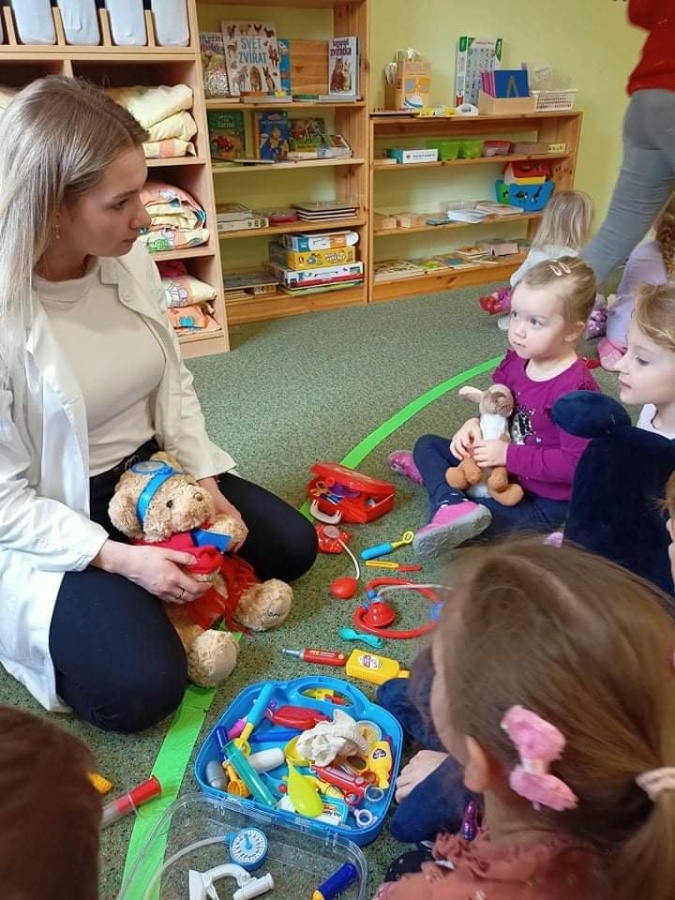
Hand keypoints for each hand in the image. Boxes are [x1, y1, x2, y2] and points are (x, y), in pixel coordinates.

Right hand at [92, 541, 208, 603]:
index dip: (204, 588)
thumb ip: (183, 557)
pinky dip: (179, 598)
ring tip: (195, 590)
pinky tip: (181, 591)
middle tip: (204, 588)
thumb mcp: (167, 552)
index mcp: (174, 577)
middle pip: (188, 597)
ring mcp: (161, 592)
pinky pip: (171, 600)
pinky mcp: (155, 593)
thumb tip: (196, 561)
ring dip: (190, 597)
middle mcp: (168, 588)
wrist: (128, 563)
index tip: (209, 584)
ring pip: (180, 600)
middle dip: (199, 594)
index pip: (194, 588)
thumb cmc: (146, 555)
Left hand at [198, 476, 248, 550]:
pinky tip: (217, 537)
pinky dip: (226, 534)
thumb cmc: (212, 496)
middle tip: (226, 550)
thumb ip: (210, 516)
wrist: (208, 487)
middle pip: (240, 533)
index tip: (234, 549)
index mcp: (234, 515)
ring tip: (222, 546)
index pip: (244, 530)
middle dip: (234, 543)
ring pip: (235, 530)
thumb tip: (209, 525)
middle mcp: (235, 516)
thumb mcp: (211, 507)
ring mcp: (231, 516)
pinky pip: (230, 527)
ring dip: (230, 539)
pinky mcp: (226, 516)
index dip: (241, 542)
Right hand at [394, 750, 449, 802]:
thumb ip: (423, 801)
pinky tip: (423, 768)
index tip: (405, 801)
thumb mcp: (436, 801)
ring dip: (409, 775)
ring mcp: (418, 761)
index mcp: (417, 785)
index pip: (399, 792)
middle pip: (399, 780)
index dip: (400, 798)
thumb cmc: (452, 789)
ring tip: (417, 779)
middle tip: (410, 791)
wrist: (463, 770)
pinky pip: (413, 760)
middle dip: (403, 787)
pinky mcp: (423, 753)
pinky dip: (415, 765)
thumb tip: (416, 806)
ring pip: (404, 769)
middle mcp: (415, 771)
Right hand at [449, 418, 480, 459]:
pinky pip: (452, 449)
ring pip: (453, 448)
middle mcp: (457, 435)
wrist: (469, 425)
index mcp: (463, 432)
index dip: (470, 448)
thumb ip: (477, 439)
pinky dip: (455, 454)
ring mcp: (455, 439)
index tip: (474, 451)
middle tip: (469, 456)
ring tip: (463, 459)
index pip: (466, 442)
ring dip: (457, 454)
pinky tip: (460, 458)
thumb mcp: (478, 432)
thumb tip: (476, 447)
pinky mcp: (454, 442)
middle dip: (463, 452)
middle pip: (458, 446)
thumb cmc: (474, 429)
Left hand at [472, 438, 507, 467]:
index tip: (474, 446)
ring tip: (477, 457)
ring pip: (476, 457)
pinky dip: (479, 463)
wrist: (511, 454)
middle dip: (474, 451)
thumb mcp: (496, 440)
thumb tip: (479, 443)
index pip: (476, 443)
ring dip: (476, 457)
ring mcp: (488, 457)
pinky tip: (480, 462)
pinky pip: (481, 464)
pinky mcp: (490, 463)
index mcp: (489, 443)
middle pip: (475, 451)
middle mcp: (487, 450)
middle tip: (475, 452)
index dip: (474, 445)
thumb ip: (487, 442)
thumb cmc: (504, 447)